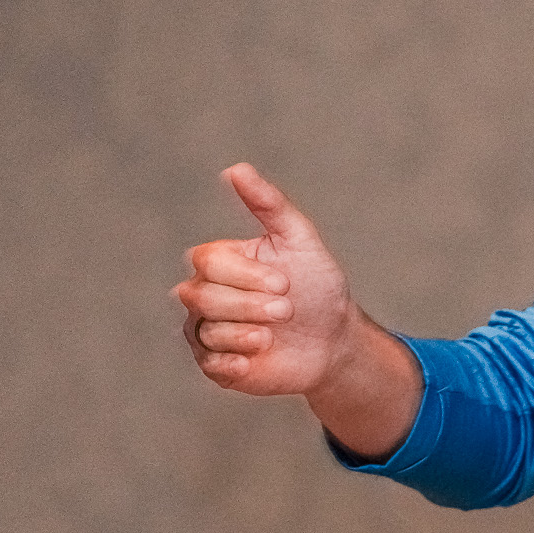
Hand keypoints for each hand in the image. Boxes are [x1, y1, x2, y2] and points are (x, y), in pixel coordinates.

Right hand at [173, 164, 356, 394]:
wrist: (334, 339)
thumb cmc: (317, 286)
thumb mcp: (300, 240)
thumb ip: (268, 204)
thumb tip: (236, 168)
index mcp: (220, 261)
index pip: (206, 261)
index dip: (245, 274)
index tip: (284, 283)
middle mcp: (205, 293)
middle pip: (198, 294)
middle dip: (248, 304)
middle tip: (286, 310)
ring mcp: (207, 330)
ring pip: (204, 329)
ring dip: (245, 333)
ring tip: (273, 335)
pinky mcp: (215, 365)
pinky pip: (207, 363)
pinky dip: (232, 362)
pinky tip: (255, 359)